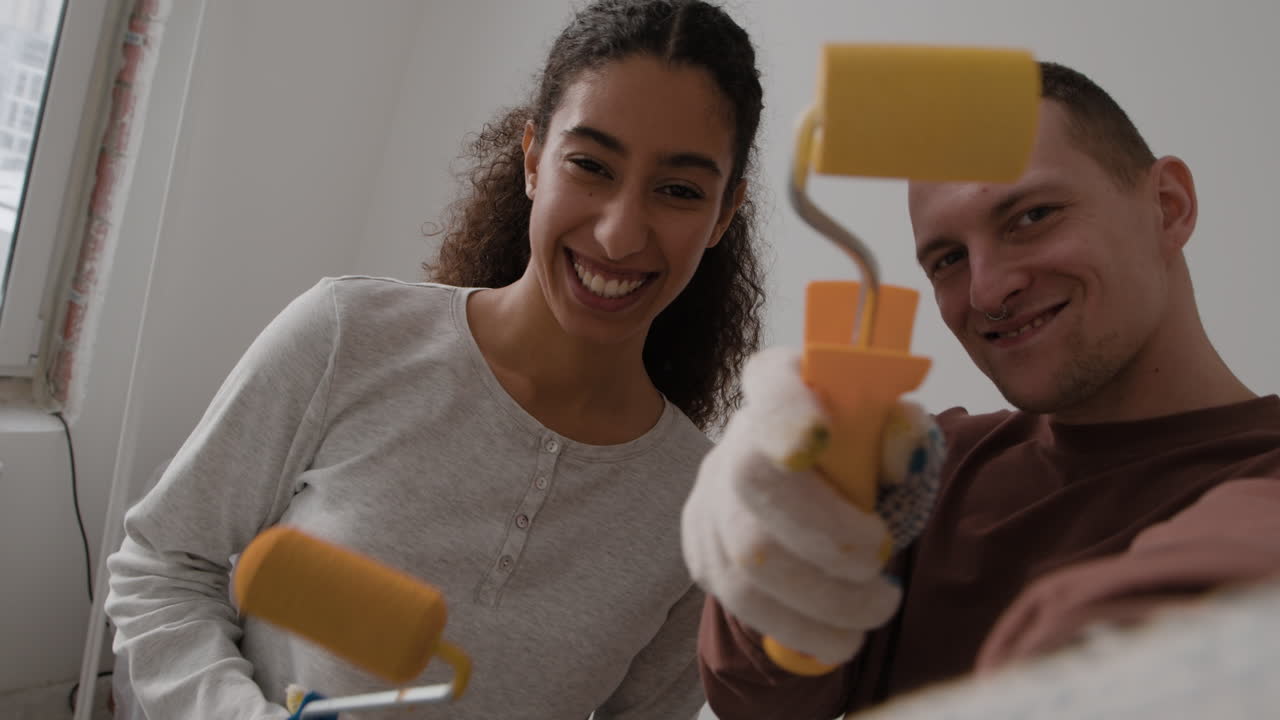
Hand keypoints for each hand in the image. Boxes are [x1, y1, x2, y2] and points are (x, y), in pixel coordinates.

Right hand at [682, 347, 943, 665]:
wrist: (810, 496)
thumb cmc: (858, 458)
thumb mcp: (889, 434)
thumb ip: (902, 435)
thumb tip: (902, 452)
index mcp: (780, 386)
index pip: (768, 384)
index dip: (784, 411)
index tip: (817, 439)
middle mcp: (734, 438)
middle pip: (753, 484)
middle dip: (826, 539)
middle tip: (882, 572)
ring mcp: (709, 497)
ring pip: (746, 560)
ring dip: (823, 602)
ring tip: (876, 610)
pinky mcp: (702, 551)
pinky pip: (739, 602)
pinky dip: (798, 627)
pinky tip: (840, 633)